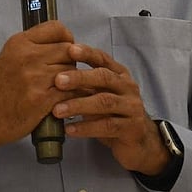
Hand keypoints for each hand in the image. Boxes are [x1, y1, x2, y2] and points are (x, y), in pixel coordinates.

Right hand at [0, 20, 75, 166]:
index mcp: (20, 43)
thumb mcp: (10, 57)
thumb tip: (62, 42)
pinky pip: (71, 91)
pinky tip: (67, 100)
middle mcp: (28, 57)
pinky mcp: (42, 98)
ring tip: (65, 88)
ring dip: (73, 81)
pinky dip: (73, 96)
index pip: (56, 28)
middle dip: (71, 62)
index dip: (67, 38)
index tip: (66, 49)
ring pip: (72, 71)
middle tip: (66, 72)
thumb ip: (33, 47)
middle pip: (68, 50)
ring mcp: (35, 77)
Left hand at [50, 43, 169, 175]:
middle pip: (104, 77)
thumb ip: (84, 85)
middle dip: (80, 78)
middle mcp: (128, 87)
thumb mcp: (100, 95)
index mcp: (119, 74)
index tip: (70, 50)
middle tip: (58, 81)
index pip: (103, 59)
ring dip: (79, 105)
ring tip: (57, 110)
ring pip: (104, 102)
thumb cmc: (113, 114)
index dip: (87, 53)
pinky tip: (70, 129)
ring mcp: (132, 107)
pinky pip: (107, 126)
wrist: (139, 141)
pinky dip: (86, 128)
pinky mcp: (131, 128)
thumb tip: (52, 76)